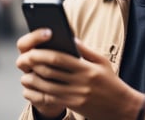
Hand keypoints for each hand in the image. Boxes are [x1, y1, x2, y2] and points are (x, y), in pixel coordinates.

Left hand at [16, 30, 144, 119]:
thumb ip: (85, 50)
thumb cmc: (110, 81)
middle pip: (49, 72)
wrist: (120, 107)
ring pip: (46, 87)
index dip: (43, 54)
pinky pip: (49, 99)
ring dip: (31, 80)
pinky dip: (36, 93)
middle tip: (24, 59)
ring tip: (25, 73)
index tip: (33, 49)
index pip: (60, 59)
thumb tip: (70, 38)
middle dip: (33, 64)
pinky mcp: (71, 106)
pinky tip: (31, 89)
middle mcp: (79, 83)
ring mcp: (74, 96)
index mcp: (86, 69)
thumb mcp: (102, 61)